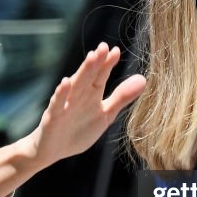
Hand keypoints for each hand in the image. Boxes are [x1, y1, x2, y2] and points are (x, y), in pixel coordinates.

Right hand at [28, 42, 145, 166]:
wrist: (52, 150)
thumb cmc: (79, 130)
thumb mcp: (105, 114)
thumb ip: (122, 97)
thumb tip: (143, 79)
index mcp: (91, 95)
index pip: (100, 76)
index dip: (107, 64)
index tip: (116, 51)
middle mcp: (78, 96)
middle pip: (88, 77)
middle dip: (96, 63)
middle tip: (104, 47)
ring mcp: (65, 105)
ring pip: (75, 86)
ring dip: (83, 72)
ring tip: (91, 57)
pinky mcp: (53, 117)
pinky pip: (57, 104)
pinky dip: (61, 94)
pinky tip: (65, 82)